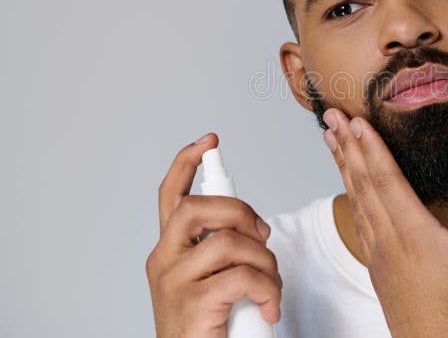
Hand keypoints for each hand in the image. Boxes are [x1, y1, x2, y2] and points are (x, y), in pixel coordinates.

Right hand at [145, 133, 281, 337]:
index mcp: (169, 251)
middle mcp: (163, 261)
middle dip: (239, 211)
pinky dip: (268, 289)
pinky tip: (270, 307)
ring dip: (264, 261)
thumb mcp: (212, 279)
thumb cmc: (210, 325)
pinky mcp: (192, 303)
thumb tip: (253, 229)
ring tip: (270, 286)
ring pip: (228, 242)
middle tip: (263, 235)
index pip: (171, 196)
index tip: (208, 141)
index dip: (187, 163)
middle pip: (196, 208)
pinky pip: (243, 277)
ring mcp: (173, 282)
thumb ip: (222, 249)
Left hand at [322, 109, 447, 337]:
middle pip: (363, 182)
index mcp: (416, 236)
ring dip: (343, 164)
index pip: (387, 180)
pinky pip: (359, 217)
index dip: (370, 147)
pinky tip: (348, 182)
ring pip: (356, 198)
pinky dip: (350, 191)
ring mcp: (380, 254)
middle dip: (346, 145)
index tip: (356, 121)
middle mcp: (391, 241)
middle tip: (330, 116)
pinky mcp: (378, 265)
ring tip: (331, 139)